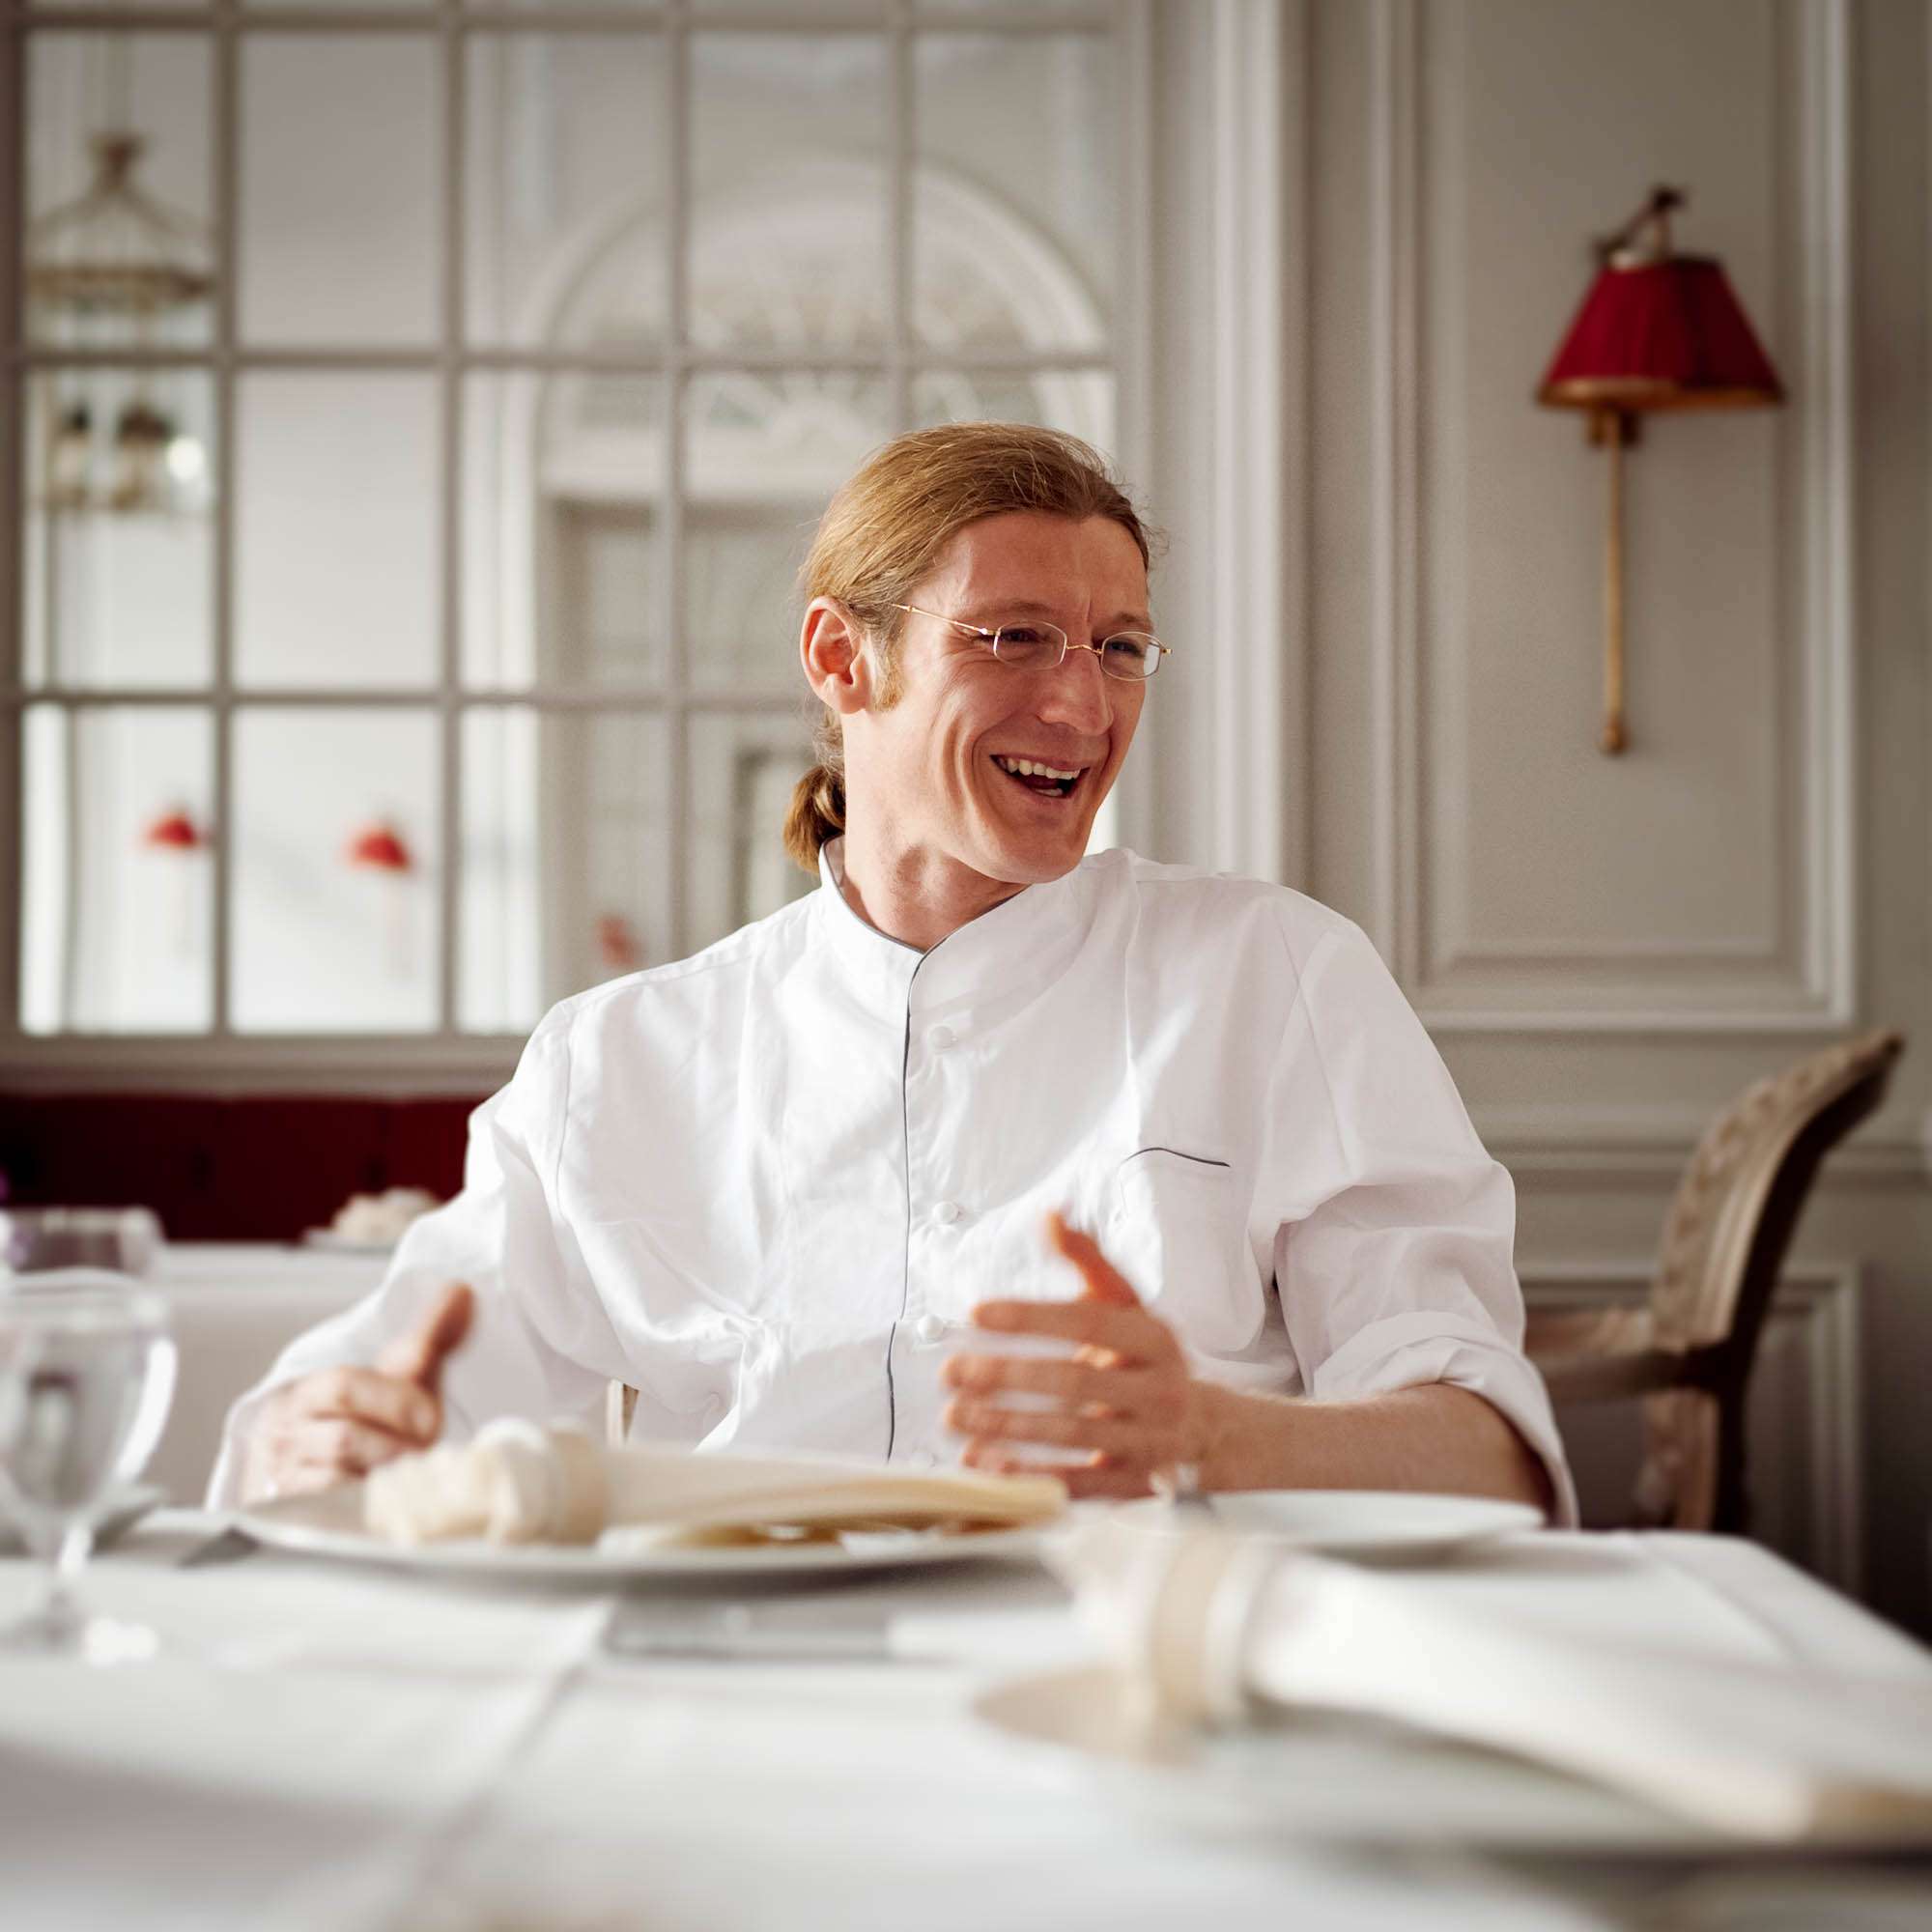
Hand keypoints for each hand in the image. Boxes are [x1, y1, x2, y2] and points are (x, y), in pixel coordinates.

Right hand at [242, 1281, 473, 1502]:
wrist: (316, 1471)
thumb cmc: (364, 1420)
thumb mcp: (394, 1377)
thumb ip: (427, 1337)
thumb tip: (462, 1292)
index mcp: (307, 1392)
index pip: (345, 1386)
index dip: (397, 1402)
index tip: (432, 1418)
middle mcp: (286, 1435)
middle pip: (347, 1438)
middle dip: (398, 1446)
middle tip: (426, 1454)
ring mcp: (284, 1480)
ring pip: (339, 1480)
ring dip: (387, 1480)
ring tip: (411, 1478)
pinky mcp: (291, 1518)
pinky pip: (333, 1516)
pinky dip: (368, 1509)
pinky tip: (391, 1504)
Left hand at [942, 1211, 1206, 1500]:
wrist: (1203, 1430)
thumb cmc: (1146, 1359)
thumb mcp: (1128, 1307)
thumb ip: (1089, 1262)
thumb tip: (1050, 1216)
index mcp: (1157, 1338)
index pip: (1090, 1322)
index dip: (1032, 1317)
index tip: (977, 1311)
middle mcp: (1160, 1389)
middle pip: (1076, 1382)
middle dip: (1007, 1376)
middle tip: (952, 1370)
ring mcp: (1152, 1442)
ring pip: (1072, 1435)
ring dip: (1006, 1426)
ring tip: (954, 1414)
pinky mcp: (1135, 1486)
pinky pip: (1075, 1483)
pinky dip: (1025, 1474)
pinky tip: (980, 1460)